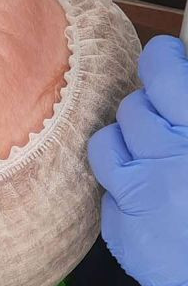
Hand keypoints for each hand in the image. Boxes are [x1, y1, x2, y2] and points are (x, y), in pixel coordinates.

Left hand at [89, 35, 187, 285]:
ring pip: (106, 143)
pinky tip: (150, 202)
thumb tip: (180, 66)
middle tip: (165, 124)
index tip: (165, 58)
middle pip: (132, 109)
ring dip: (125, 146)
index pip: (164, 73)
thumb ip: (187, 112)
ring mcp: (139, 193)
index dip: (162, 60)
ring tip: (150, 160)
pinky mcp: (120, 227)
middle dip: (146, 111)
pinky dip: (124, 191)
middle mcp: (168, 157)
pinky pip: (107, 191)